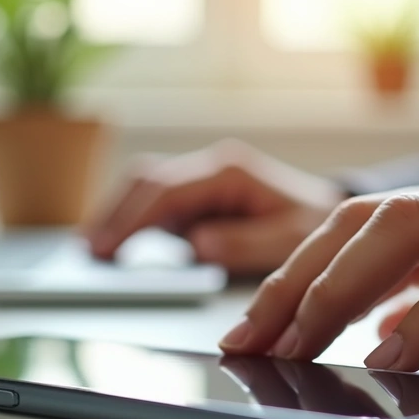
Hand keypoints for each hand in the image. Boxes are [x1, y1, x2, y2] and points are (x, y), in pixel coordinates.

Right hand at [82, 139, 345, 273]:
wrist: (328, 215)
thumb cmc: (312, 225)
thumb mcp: (290, 239)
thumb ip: (246, 243)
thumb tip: (198, 245)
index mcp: (229, 171)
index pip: (167, 192)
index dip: (134, 220)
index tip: (110, 247)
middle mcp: (210, 168)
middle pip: (146, 181)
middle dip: (114, 214)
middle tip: (89, 250)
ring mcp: (200, 180)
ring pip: (143, 187)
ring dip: (116, 214)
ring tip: (90, 247)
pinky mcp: (195, 197)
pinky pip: (153, 202)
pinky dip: (129, 219)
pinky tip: (111, 243)